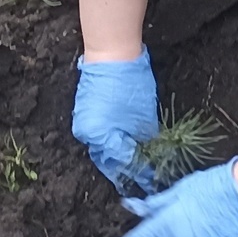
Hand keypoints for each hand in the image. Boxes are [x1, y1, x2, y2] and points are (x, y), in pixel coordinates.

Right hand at [72, 52, 159, 193]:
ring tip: (136, 166)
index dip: (140, 174)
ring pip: (103, 148)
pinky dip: (112, 141)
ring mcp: (84, 122)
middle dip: (125, 170)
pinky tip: (125, 144)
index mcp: (100, 138)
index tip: (153, 183)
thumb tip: (150, 157)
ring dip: (118, 157)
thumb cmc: (130, 84)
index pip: (123, 164)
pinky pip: (100, 134)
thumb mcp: (144, 118)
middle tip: (143, 180)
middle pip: (108, 160)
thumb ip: (145, 142)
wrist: (112, 53)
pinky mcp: (86, 112)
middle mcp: (87, 134)